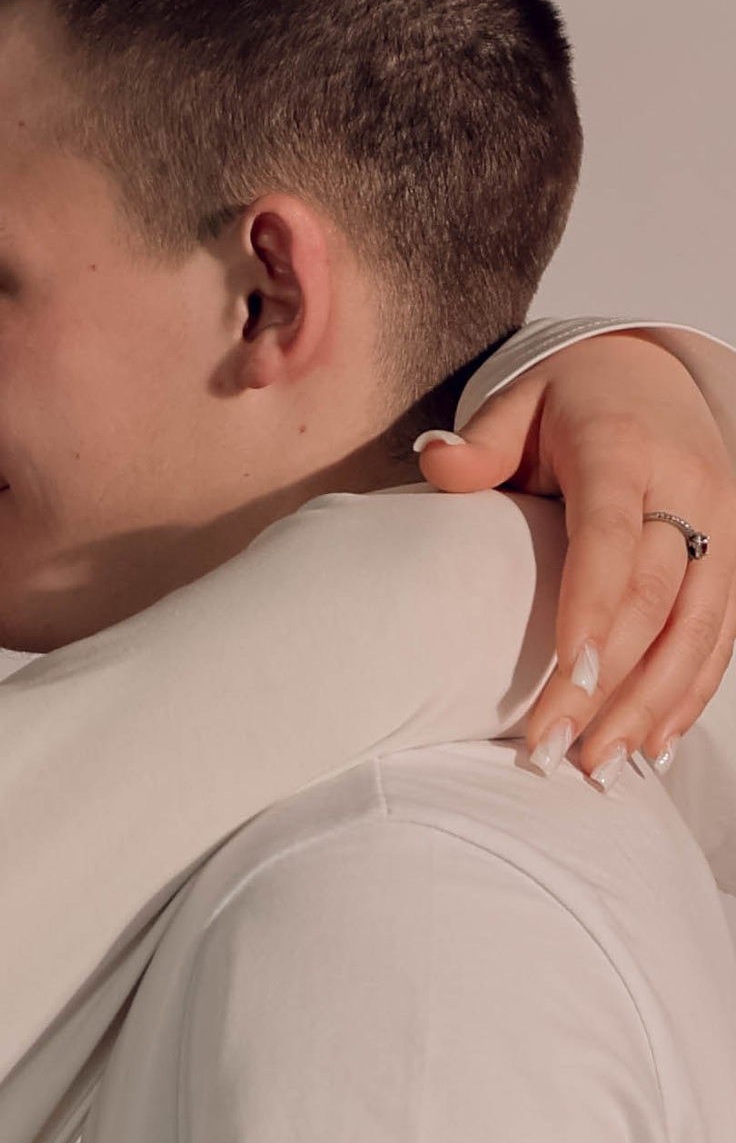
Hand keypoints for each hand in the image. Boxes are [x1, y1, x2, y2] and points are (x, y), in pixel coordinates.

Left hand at [419, 331, 735, 774]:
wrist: (651, 374)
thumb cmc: (568, 399)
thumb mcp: (519, 400)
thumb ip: (481, 439)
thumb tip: (435, 461)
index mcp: (626, 448)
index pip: (611, 534)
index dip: (595, 605)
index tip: (573, 674)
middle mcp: (688, 489)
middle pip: (653, 598)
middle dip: (608, 683)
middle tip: (554, 750)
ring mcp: (721, 527)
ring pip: (697, 629)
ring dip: (652, 706)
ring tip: (599, 768)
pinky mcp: (732, 561)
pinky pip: (719, 635)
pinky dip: (689, 695)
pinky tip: (652, 749)